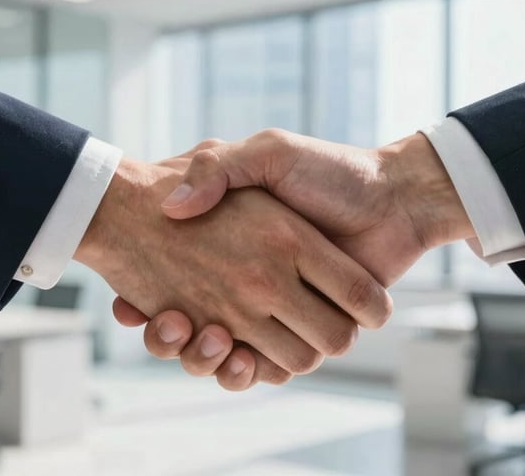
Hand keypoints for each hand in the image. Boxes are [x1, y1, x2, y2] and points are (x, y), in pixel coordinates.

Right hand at [75, 155, 391, 382]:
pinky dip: (246, 372)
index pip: (170, 281)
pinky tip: (238, 356)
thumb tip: (171, 208)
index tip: (131, 306)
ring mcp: (275, 312)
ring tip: (208, 337)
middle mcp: (249, 284)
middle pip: (190, 331)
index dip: (143, 304)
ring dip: (206, 359)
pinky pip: (265, 369)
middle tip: (170, 323)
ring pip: (223, 357)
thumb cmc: (331, 171)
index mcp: (234, 247)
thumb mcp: (268, 152)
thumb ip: (219, 169)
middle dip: (174, 340)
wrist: (394, 198)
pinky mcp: (303, 334)